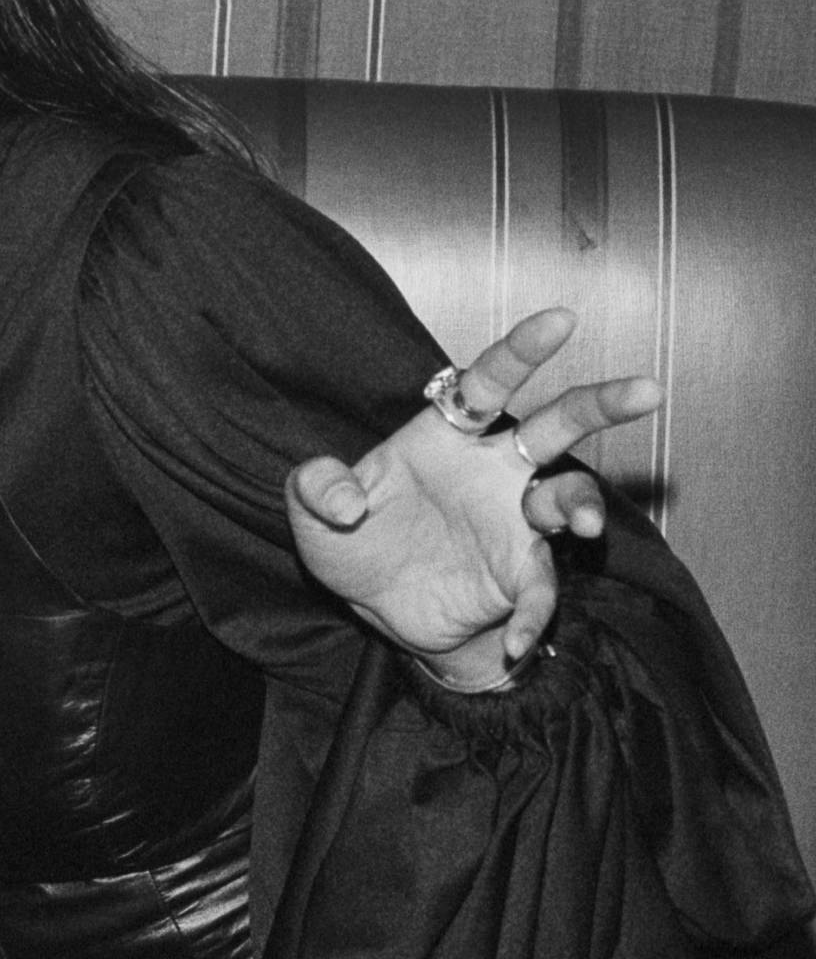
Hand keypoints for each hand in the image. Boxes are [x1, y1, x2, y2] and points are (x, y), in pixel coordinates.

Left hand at [284, 308, 661, 688]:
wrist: (375, 605)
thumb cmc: (351, 538)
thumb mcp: (311, 512)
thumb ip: (315, 488)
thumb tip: (341, 502)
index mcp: (446, 435)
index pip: (487, 380)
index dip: (522, 349)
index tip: (561, 319)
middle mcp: (492, 470)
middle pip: (556, 426)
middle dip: (601, 404)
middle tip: (648, 389)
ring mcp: (513, 521)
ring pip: (566, 498)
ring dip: (580, 506)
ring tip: (582, 523)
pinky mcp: (518, 575)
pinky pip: (540, 590)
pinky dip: (533, 615)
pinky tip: (518, 639)